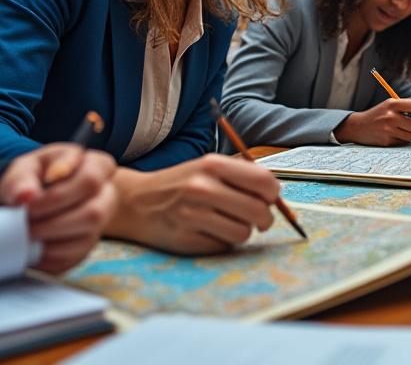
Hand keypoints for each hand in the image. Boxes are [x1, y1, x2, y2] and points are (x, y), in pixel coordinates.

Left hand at [0, 144, 117, 272]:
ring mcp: (101, 222)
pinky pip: (75, 258)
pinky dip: (49, 258)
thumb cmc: (36, 177)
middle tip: (26, 224)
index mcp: (98, 165)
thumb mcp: (26, 168)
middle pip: (93, 214)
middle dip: (53, 223)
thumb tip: (25, 196)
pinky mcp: (89, 245)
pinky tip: (33, 250)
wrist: (39, 196)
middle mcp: (107, 194)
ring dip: (51, 242)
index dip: (58, 196)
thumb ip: (22, 179)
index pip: (90, 181)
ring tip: (27, 236)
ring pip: (86, 238)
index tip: (28, 204)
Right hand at [108, 154, 280, 254]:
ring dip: (241, 231)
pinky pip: (223, 247)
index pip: (264, 182)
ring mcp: (193, 215)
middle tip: (259, 219)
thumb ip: (241, 176)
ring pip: (243, 233)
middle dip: (265, 219)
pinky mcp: (186, 240)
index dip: (273, 194)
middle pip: (259, 212)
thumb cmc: (179, 183)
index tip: (269, 199)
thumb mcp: (207, 167)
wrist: (134, 202)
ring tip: (226, 222)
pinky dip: (222, 242)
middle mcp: (203, 188)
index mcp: (213, 165)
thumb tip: (276, 195)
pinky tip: (208, 231)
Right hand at [335, 99, 410, 145]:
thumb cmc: (378, 115)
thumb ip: (406, 109)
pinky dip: (402, 140)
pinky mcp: (386, 141)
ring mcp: (388, 129)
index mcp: (393, 104)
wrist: (358, 126)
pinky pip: (403, 142)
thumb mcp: (389, 105)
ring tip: (403, 131)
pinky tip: (394, 135)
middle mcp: (391, 116)